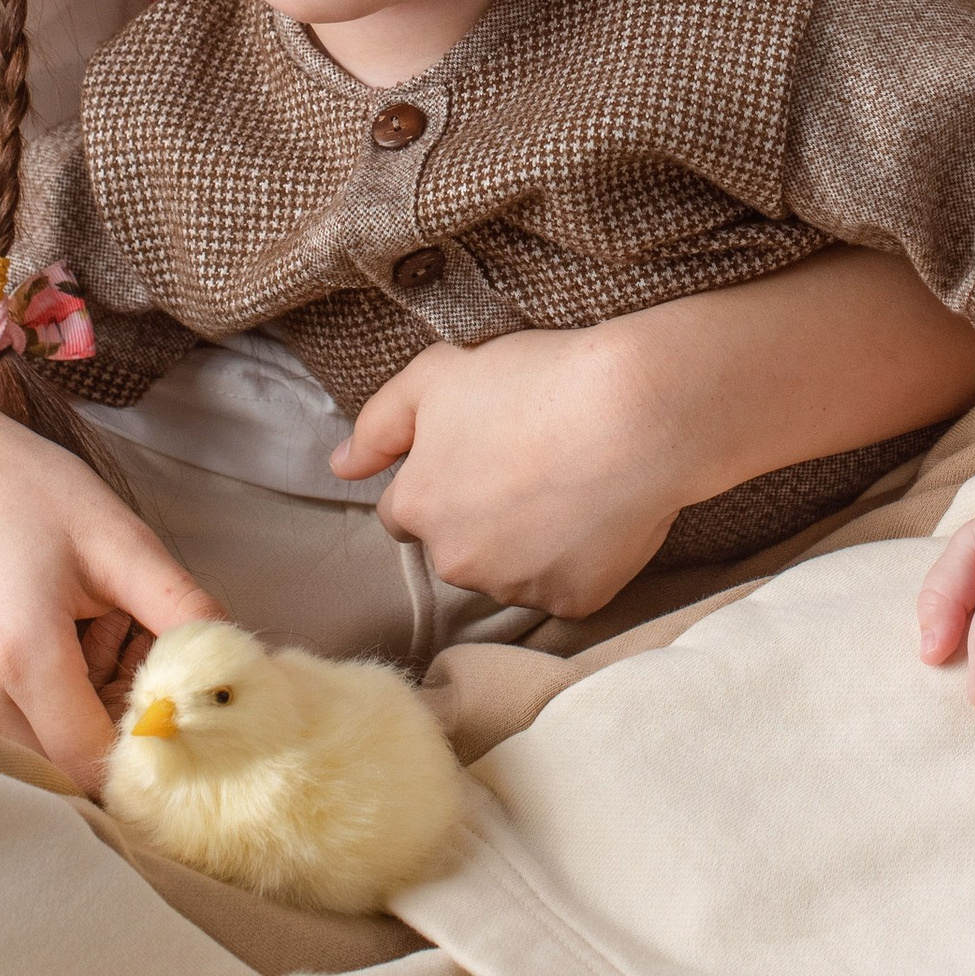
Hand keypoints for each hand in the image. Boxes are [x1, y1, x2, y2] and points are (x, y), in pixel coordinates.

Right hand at [0, 401, 219, 781]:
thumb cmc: (27, 492)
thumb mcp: (120, 540)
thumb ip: (182, 611)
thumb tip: (241, 671)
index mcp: (22, 651)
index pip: (93, 761)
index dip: (142, 749)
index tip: (171, 708)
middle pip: (59, 770)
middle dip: (107, 734)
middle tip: (123, 656)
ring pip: (26, 757)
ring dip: (67, 724)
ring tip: (80, 645)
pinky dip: (31, 710)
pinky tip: (44, 648)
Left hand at [332, 331, 679, 617]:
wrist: (634, 411)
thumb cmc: (535, 381)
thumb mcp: (437, 374)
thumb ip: (378, 423)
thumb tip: (340, 467)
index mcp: (419, 506)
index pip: (405, 510)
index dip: (439, 476)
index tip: (478, 451)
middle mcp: (457, 560)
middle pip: (455, 545)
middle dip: (477, 516)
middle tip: (527, 461)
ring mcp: (517, 587)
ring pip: (507, 571)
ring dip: (524, 542)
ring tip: (567, 483)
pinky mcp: (573, 601)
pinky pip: (564, 586)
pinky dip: (575, 560)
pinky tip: (595, 514)